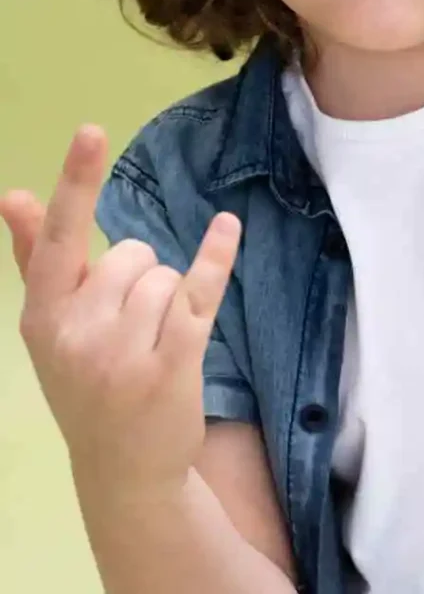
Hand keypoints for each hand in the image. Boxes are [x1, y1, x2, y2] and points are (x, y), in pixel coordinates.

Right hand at [0, 126, 240, 500]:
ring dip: (171, 297)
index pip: (58, 240)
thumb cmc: (86, 382)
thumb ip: (37, 259)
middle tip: (131, 325)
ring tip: (152, 342)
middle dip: (142, 276)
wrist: (122, 467)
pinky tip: (227, 227)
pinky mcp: (172, 363)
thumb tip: (13, 196)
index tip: (92, 130)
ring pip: (168, 275)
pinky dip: (216, 255)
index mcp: (42, 317)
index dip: (75, 183)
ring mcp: (124, 352)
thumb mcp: (52, 327)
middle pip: (134, 253)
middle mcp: (77, 333)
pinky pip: (199, 290)